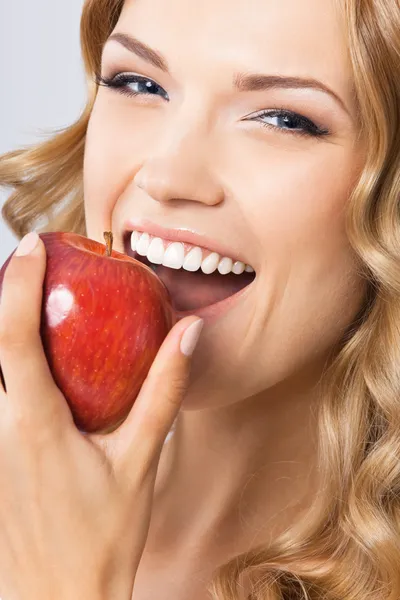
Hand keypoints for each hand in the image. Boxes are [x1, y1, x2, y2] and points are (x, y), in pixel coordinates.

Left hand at [0, 232, 202, 599]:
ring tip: (32, 307)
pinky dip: (4, 370)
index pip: (14, 337)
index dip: (17, 284)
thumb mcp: (141, 461)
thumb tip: (187, 334)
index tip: (32, 243)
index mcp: (34, 424)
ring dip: (1, 334)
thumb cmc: (104, 537)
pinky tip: (30, 368)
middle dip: (1, 297)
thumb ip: (164, 392)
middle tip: (30, 264)